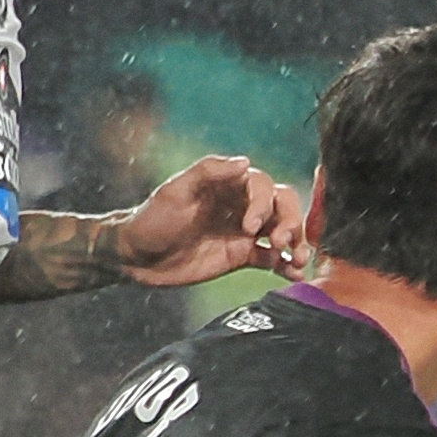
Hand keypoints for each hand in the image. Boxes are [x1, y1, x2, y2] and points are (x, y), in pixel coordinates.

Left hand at [112, 155, 306, 287]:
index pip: (263, 186)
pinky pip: (272, 259)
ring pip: (283, 231)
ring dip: (297, 243)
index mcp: (228, 184)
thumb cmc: (153, 218)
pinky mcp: (242, 256)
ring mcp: (244, 232)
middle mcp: (242, 205)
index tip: (251, 226)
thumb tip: (245, 162)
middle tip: (282, 242)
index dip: (263, 204)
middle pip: (282, 205)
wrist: (137, 257)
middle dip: (290, 221)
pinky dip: (286, 265)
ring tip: (298, 260)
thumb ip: (208, 172)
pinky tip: (295, 274)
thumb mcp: (175, 191)